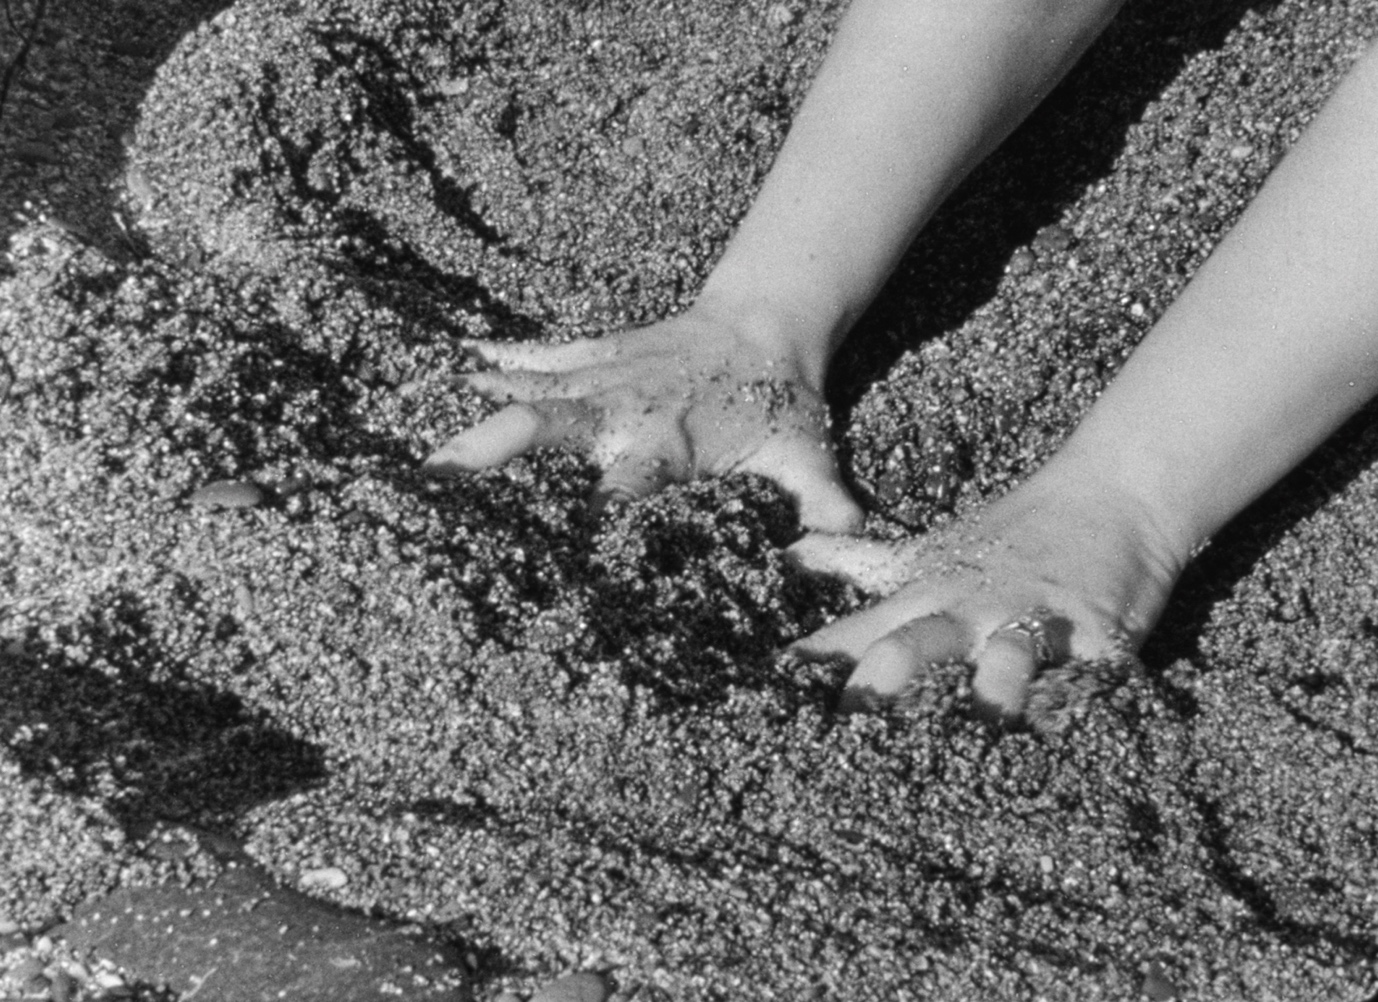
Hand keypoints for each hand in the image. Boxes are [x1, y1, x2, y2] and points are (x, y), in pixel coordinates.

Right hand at [422, 308, 864, 532]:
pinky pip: (539, 357)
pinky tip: (452, 363)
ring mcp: (601, 377)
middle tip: (436, 478)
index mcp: (665, 446)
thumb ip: (821, 509)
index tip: (541, 559)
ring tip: (416, 442)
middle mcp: (620, 410)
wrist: (769, 323)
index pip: (616, 495)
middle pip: (545, 427)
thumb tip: (846, 554)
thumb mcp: (807, 461)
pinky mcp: (594, 354)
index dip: (581, 523)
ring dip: (475, 413)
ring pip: (527, 391)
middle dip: (492, 450)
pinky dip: (498, 360)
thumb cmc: (785, 404)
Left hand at [788, 473, 1186, 717]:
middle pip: (916, 646)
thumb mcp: (926, 550)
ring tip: (972, 745)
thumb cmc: (1009, 533)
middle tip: (850, 729)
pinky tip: (1067, 749)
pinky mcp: (1098, 641)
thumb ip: (857, 562)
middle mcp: (969, 610)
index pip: (857, 631)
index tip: (769, 698)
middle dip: (882, 685)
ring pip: (1003, 665)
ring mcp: (1032, 623)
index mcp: (925, 595)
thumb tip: (789, 555)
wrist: (1112, 496)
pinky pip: (1088, 684)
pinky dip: (1077, 714)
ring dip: (987, 702)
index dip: (816, 662)